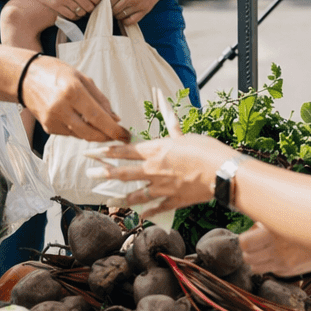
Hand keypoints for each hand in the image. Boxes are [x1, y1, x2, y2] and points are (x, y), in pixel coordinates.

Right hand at [21, 56, 129, 142]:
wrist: (25, 77)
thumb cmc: (55, 73)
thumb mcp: (81, 78)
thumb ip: (100, 99)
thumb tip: (115, 118)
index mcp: (72, 91)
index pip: (98, 117)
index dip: (114, 130)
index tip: (126, 135)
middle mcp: (61, 108)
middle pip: (91, 133)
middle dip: (107, 137)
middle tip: (118, 136)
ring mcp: (53, 120)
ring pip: (82, 135)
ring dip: (95, 134)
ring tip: (102, 126)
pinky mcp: (48, 128)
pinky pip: (71, 134)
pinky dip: (80, 130)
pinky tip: (81, 120)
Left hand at [90, 134, 234, 215]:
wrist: (221, 171)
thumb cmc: (205, 148)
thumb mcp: (185, 133)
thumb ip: (170, 121)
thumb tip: (160, 96)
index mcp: (155, 151)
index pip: (123, 151)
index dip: (105, 151)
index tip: (90, 152)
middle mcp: (153, 170)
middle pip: (122, 173)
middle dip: (104, 173)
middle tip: (89, 174)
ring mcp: (162, 188)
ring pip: (135, 194)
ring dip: (120, 198)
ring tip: (108, 200)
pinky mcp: (173, 200)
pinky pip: (156, 208)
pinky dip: (147, 212)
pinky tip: (139, 215)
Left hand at [97, 0, 168, 23]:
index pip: (106, 2)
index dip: (102, 2)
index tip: (102, 0)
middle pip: (112, 10)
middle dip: (108, 8)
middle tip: (109, 4)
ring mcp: (138, 5)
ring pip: (121, 16)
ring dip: (116, 13)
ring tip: (117, 7)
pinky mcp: (146, 9)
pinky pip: (132, 21)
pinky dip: (126, 20)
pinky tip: (124, 14)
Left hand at [240, 223, 310, 277]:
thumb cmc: (310, 220)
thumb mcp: (286, 213)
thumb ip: (267, 219)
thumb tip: (253, 223)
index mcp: (274, 234)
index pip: (244, 244)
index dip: (244, 239)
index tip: (249, 235)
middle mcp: (277, 252)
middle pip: (248, 258)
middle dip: (249, 250)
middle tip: (256, 241)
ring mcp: (283, 264)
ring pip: (255, 267)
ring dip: (256, 259)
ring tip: (265, 248)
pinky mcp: (289, 271)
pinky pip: (270, 270)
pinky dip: (269, 263)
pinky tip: (278, 253)